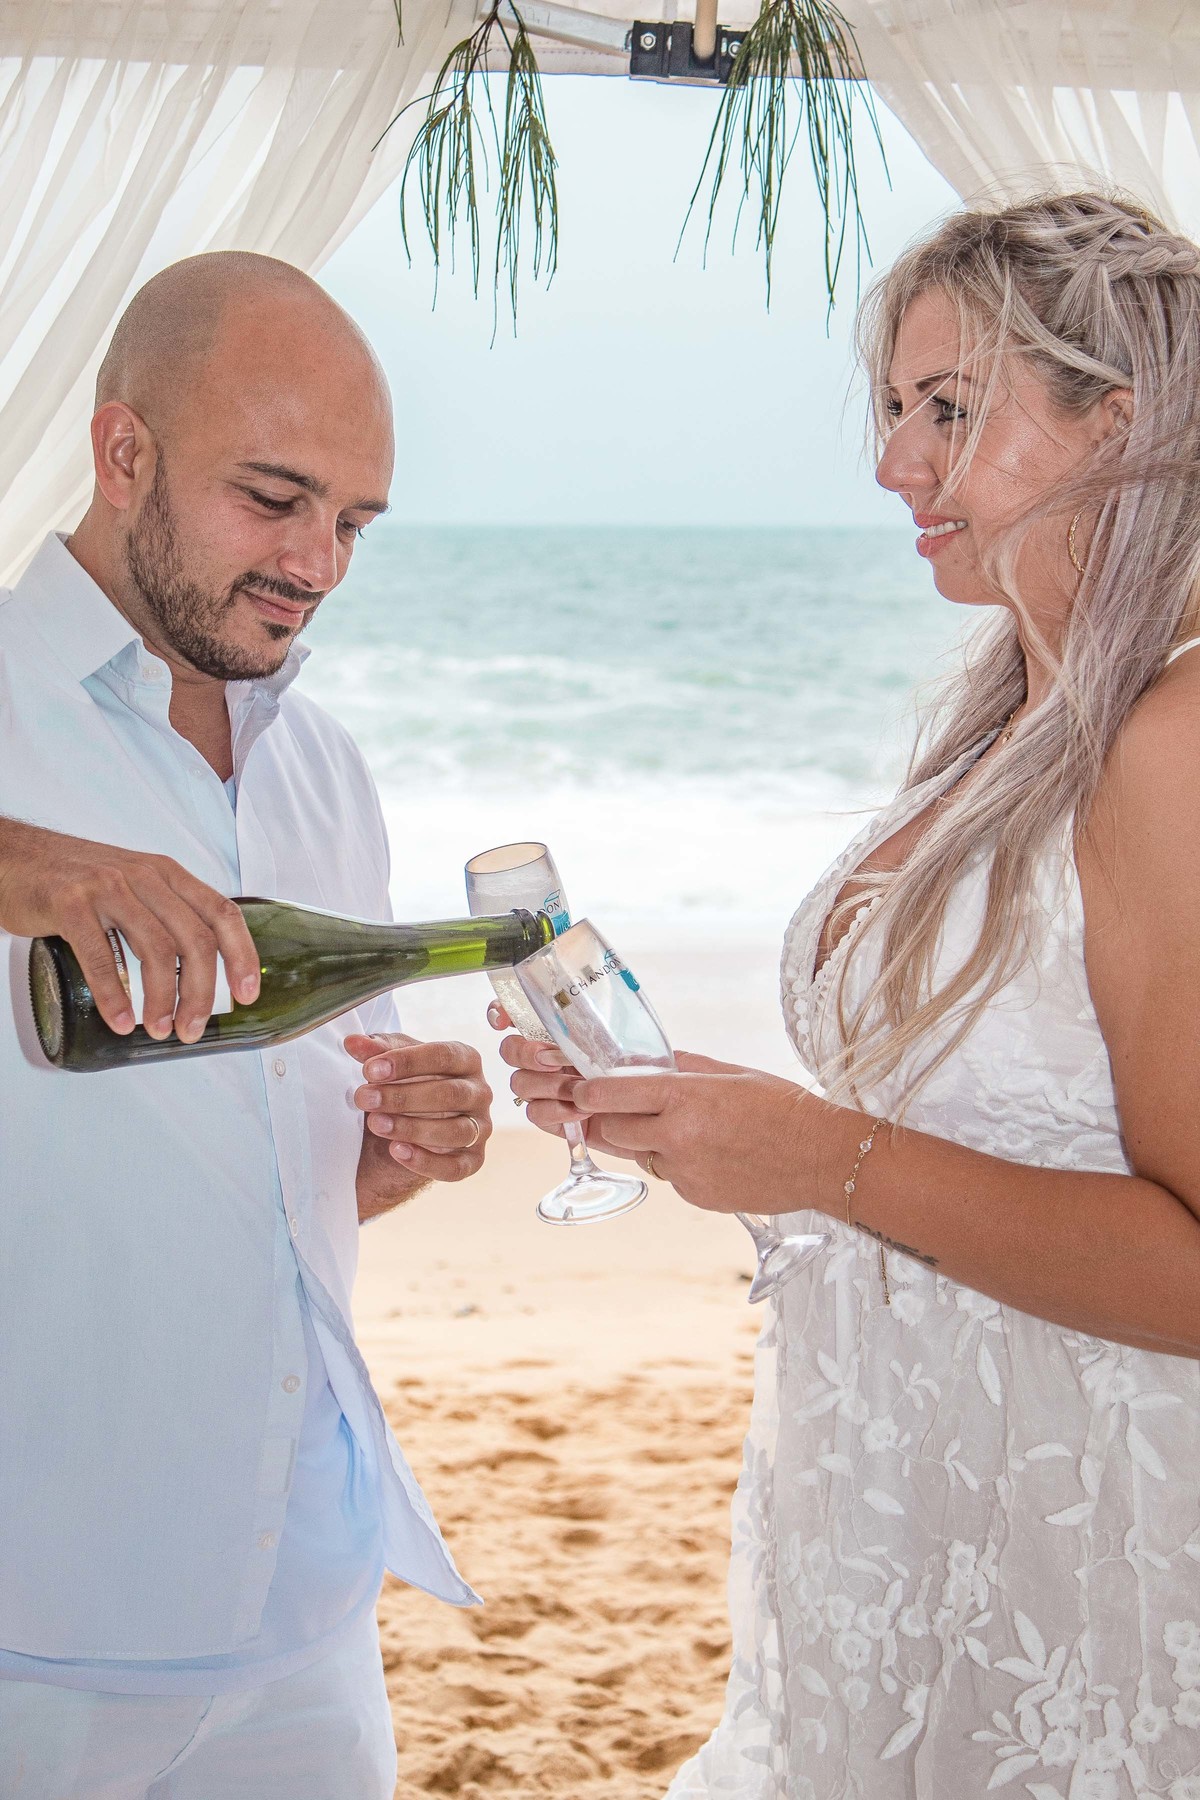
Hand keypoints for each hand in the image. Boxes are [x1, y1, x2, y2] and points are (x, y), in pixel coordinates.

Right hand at [0, 817, 259, 1039]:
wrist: (12, 857)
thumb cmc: (75, 880)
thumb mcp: (131, 885)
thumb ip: (163, 916)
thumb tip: (197, 972)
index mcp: (166, 874)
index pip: (222, 913)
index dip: (242, 956)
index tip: (247, 994)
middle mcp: (144, 877)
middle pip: (195, 940)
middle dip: (202, 992)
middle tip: (191, 1028)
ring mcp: (108, 888)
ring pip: (156, 950)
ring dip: (163, 1000)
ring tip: (159, 1029)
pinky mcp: (70, 903)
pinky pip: (102, 957)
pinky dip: (114, 996)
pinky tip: (120, 1020)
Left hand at [346, 1032, 492, 1183]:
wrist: (396, 1134)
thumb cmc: (401, 1086)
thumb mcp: (388, 1065)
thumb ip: (374, 1052)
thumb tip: (352, 1042)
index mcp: (466, 1060)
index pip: (444, 1055)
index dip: (407, 1062)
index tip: (370, 1069)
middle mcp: (480, 1092)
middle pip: (450, 1094)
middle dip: (403, 1097)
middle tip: (364, 1098)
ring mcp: (480, 1128)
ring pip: (456, 1131)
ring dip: (413, 1128)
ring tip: (376, 1124)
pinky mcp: (473, 1161)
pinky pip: (456, 1168)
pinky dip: (426, 1162)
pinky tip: (397, 1151)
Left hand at [568, 1057, 824, 1214]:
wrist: (820, 1157)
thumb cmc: (782, 1108)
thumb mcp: (730, 1073)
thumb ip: (682, 1068)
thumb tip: (647, 1064)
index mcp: (683, 1097)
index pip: (611, 1095)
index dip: (587, 1093)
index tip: (579, 1091)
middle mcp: (677, 1136)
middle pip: (612, 1132)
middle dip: (608, 1121)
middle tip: (614, 1112)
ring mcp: (685, 1172)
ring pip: (640, 1157)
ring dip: (645, 1144)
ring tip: (681, 1131)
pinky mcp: (696, 1197)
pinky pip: (669, 1178)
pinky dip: (676, 1165)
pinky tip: (708, 1154)